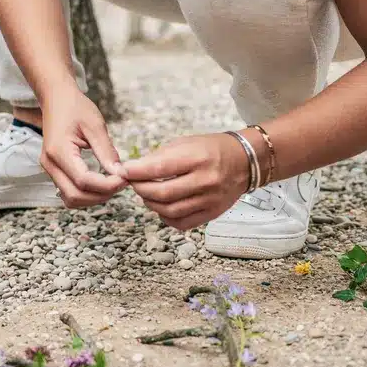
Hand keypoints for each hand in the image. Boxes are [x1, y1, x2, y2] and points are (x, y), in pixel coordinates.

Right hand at [39, 81, 127, 207]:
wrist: (56, 97)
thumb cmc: (74, 106)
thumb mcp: (95, 125)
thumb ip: (107, 152)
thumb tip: (120, 173)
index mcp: (59, 151)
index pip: (84, 181)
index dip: (107, 185)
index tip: (125, 178)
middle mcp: (50, 163)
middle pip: (75, 195)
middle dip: (101, 195)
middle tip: (121, 182)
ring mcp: (49, 168)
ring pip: (70, 198)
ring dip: (92, 198)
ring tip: (111, 184)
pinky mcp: (53, 169)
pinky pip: (68, 191)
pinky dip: (85, 193)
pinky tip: (100, 182)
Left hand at [121, 132, 250, 229]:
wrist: (244, 162)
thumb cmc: (210, 149)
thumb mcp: (184, 143)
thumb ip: (159, 157)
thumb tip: (133, 170)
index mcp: (197, 158)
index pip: (158, 168)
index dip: (135, 172)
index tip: (122, 170)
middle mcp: (205, 181)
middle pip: (162, 193)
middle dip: (140, 189)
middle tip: (131, 183)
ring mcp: (210, 200)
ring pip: (170, 211)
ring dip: (150, 204)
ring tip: (145, 194)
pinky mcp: (213, 213)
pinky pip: (182, 223)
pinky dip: (166, 217)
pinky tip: (161, 207)